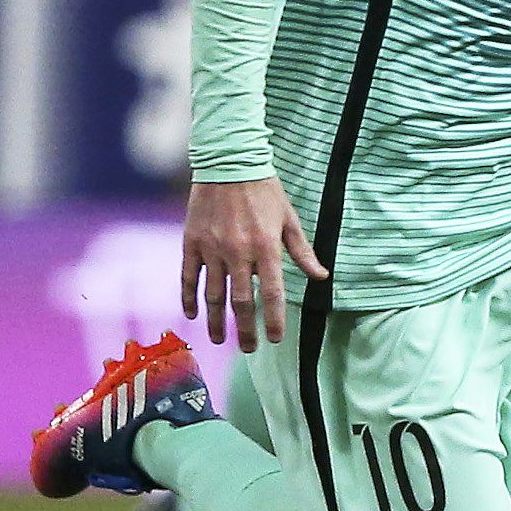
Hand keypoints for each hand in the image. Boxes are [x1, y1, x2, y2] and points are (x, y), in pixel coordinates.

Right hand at [180, 177, 326, 347]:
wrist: (228, 161)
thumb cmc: (264, 190)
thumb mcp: (289, 218)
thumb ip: (302, 251)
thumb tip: (322, 277)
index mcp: (266, 248)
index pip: (273, 294)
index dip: (274, 320)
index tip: (275, 340)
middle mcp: (239, 252)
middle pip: (242, 302)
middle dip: (245, 330)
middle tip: (248, 349)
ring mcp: (212, 248)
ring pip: (213, 294)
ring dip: (216, 321)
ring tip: (219, 339)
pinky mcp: (191, 241)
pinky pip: (189, 276)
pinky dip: (189, 297)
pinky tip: (191, 314)